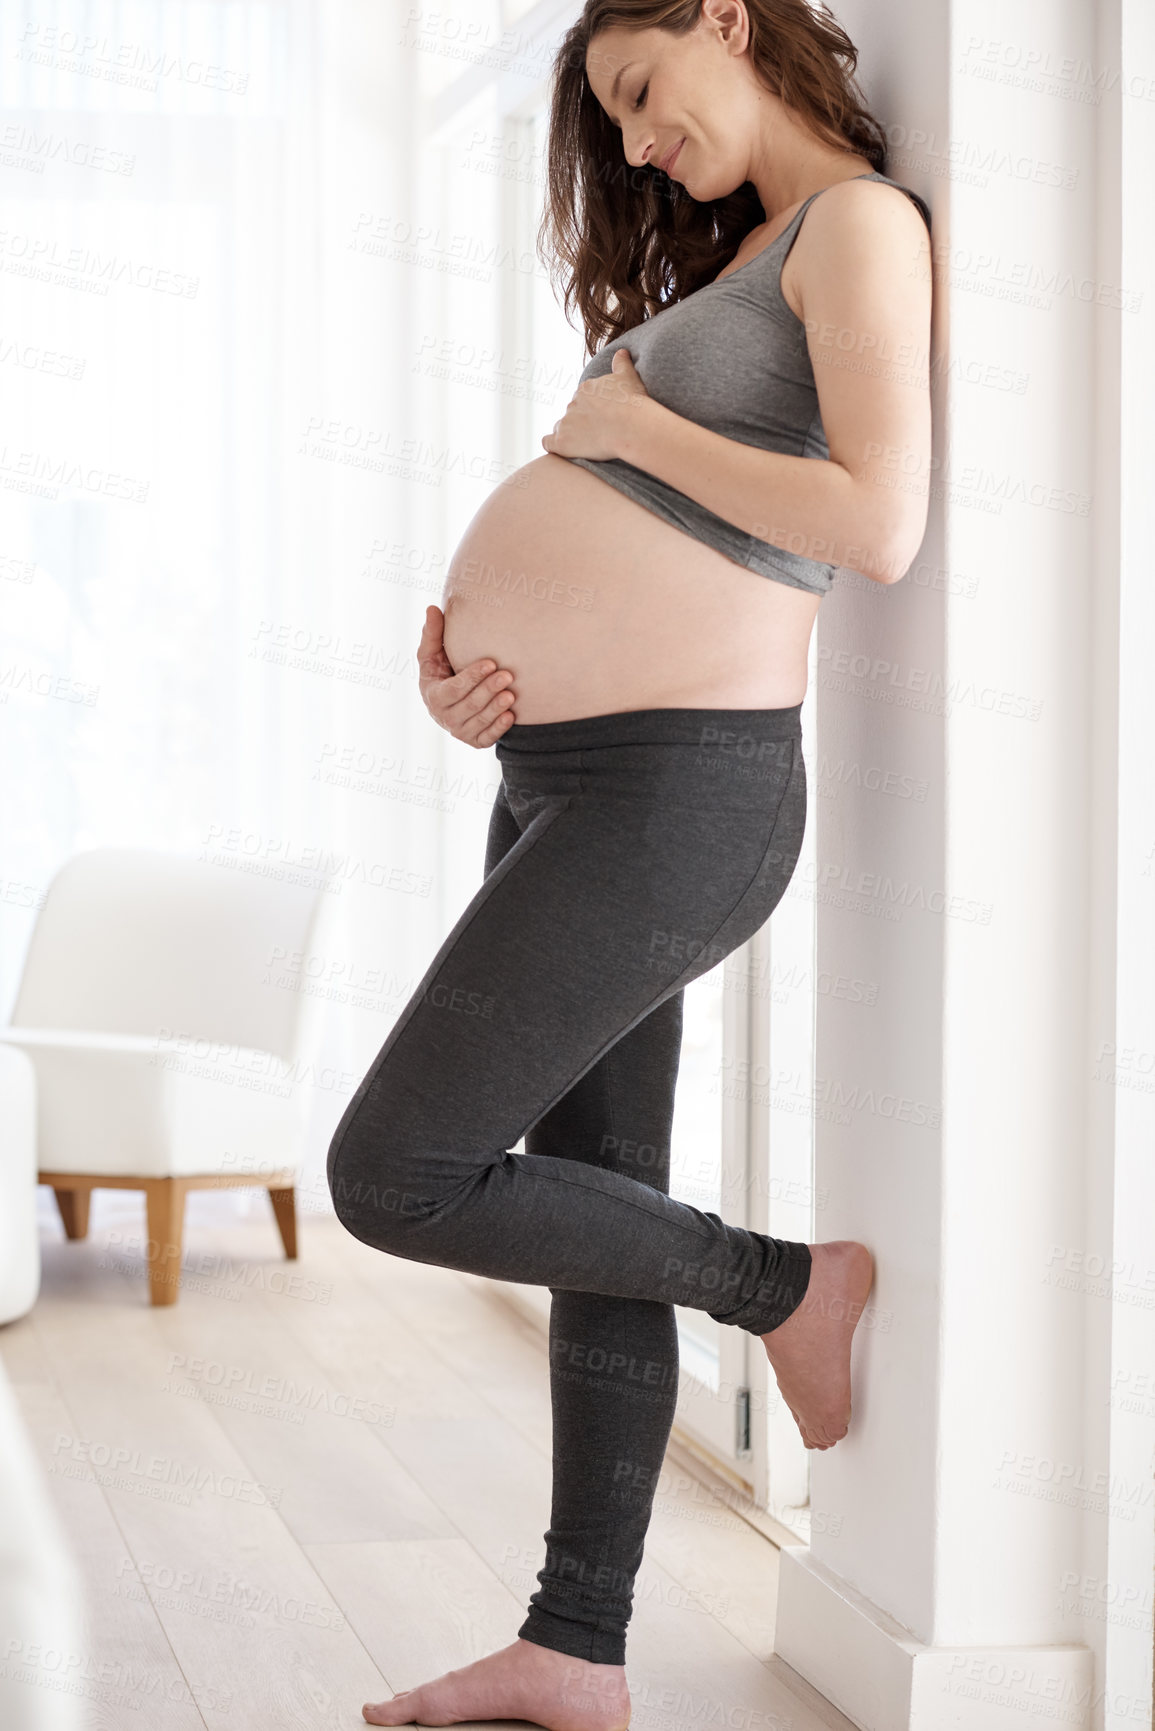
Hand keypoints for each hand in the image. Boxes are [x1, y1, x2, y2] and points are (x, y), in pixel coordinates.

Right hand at [417, 605, 515, 748]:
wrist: (449, 703)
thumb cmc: (442, 672)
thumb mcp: (432, 654)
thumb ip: (432, 634)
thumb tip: (432, 608)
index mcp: (434, 695)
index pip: (453, 689)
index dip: (472, 677)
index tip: (491, 663)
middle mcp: (444, 717)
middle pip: (469, 705)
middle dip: (488, 690)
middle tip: (507, 675)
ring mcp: (459, 731)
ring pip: (479, 721)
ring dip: (495, 708)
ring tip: (511, 695)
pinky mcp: (474, 741)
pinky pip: (487, 738)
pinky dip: (498, 728)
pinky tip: (510, 716)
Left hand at [540, 348, 650, 461]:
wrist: (631, 427)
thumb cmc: (633, 403)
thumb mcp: (629, 377)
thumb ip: (622, 364)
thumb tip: (622, 352)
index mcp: (586, 389)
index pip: (583, 398)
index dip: (593, 409)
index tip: (603, 418)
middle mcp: (572, 403)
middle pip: (572, 412)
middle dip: (582, 421)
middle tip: (598, 432)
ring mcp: (566, 422)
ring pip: (562, 427)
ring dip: (570, 433)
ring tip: (586, 443)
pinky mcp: (562, 441)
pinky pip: (548, 442)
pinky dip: (552, 444)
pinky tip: (559, 447)